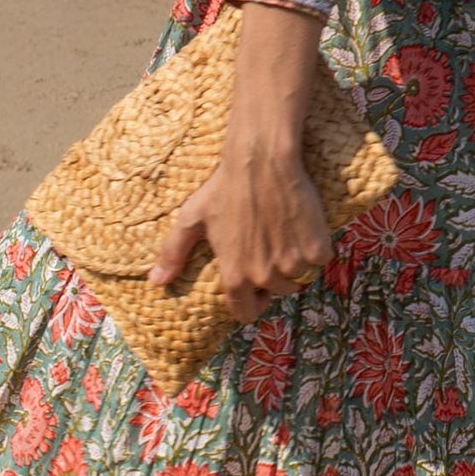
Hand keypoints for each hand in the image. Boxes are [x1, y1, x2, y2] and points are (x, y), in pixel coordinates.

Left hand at [148, 148, 332, 324]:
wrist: (263, 161)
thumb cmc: (224, 188)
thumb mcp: (192, 219)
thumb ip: (173, 254)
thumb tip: (155, 283)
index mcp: (234, 276)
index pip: (246, 313)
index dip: (251, 300)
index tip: (255, 286)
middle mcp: (265, 276)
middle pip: (278, 291)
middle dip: (275, 274)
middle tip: (271, 245)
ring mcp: (293, 264)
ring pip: (301, 276)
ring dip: (296, 261)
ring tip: (286, 234)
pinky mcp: (316, 248)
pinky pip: (319, 259)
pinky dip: (316, 246)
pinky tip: (303, 226)